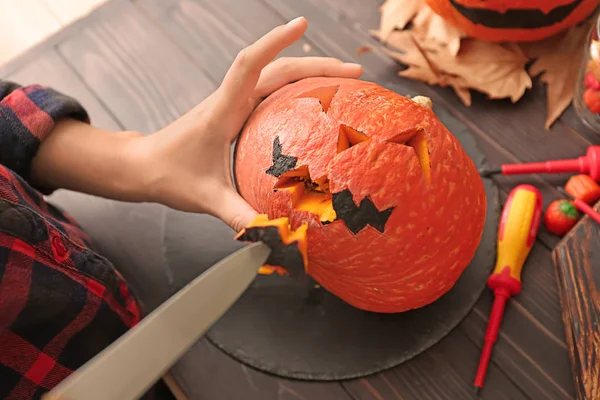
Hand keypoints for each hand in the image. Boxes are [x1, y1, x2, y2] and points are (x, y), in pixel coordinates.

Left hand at [133, 17, 362, 230]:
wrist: (142, 166)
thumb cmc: (168, 175)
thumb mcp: (207, 198)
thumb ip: (240, 216)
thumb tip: (273, 234)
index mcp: (222, 111)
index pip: (249, 65)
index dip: (275, 42)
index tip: (301, 24)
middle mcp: (228, 101)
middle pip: (275, 69)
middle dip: (315, 64)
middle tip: (353, 71)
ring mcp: (231, 105)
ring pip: (274, 78)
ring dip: (308, 73)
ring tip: (342, 81)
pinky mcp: (233, 114)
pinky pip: (269, 94)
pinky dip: (294, 90)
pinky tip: (313, 103)